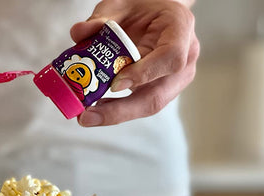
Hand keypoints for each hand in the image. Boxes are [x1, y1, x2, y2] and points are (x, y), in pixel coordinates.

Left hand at [71, 0, 199, 126]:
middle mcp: (185, 57)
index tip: (115, 84)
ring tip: (87, 116)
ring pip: (149, 105)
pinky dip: (117, 109)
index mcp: (180, 28)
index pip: (170, 57)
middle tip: (88, 115)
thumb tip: (78, 33)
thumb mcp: (120, 4)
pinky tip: (96, 110)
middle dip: (120, 110)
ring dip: (116, 114)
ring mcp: (177, 78)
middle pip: (157, 95)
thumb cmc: (143, 6)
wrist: (157, 11)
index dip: (143, 74)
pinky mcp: (164, 89)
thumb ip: (100, 18)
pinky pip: (142, 104)